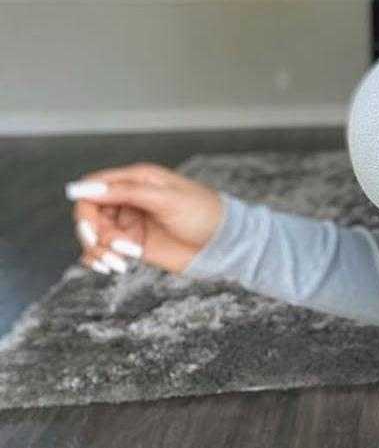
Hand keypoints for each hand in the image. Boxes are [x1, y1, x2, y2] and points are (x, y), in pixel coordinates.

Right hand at [67, 163, 224, 276]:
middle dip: (94, 232)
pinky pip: (103, 251)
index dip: (85, 204)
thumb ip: (126, 192)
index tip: (91, 226)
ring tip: (119, 262)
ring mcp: (131, 224)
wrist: (226, 245)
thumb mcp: (166, 199)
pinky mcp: (133, 246)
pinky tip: (112, 267)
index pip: (94, 186)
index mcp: (137, 179)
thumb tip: (83, 188)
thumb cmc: (204, 214)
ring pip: (94, 234)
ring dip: (98, 250)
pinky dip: (99, 260)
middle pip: (89, 212)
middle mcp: (130, 200)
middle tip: (112, 247)